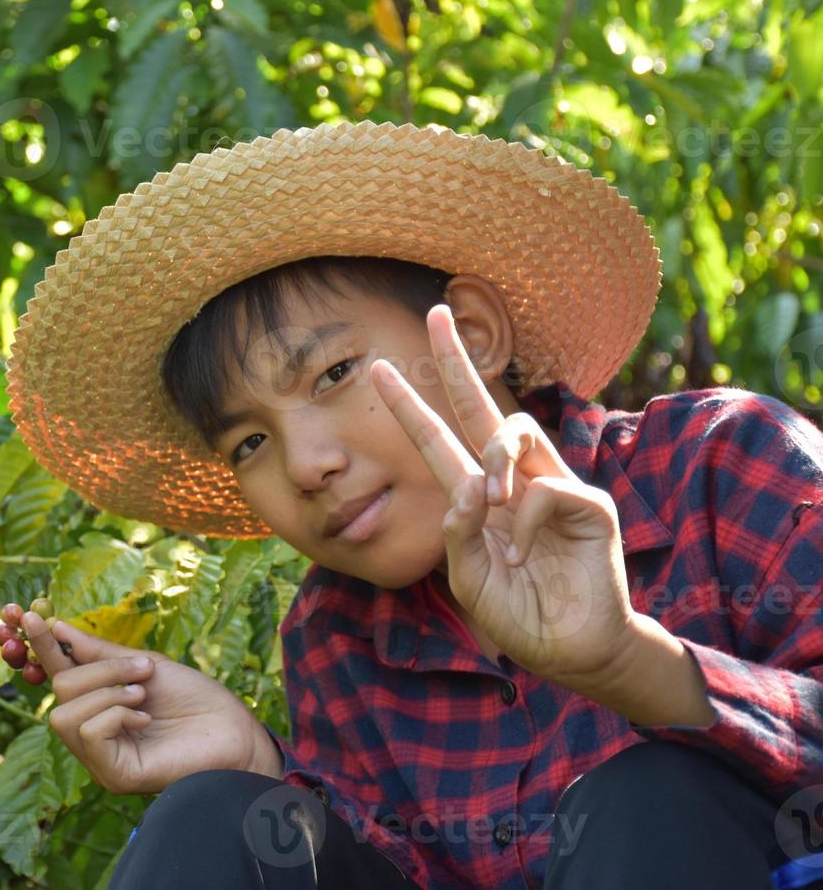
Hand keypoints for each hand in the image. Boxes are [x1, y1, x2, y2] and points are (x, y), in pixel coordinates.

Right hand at [23, 612, 282, 794]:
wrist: (233, 728)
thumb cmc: (195, 698)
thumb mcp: (144, 664)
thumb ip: (98, 652)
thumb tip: (57, 626)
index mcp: (98, 704)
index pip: (58, 673)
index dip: (42, 645)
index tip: (26, 614)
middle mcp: (92, 733)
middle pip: (59, 690)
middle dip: (101, 671)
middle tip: (143, 671)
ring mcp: (100, 757)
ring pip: (66, 713)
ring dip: (109, 692)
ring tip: (143, 696)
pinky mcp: (112, 775)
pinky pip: (87, 733)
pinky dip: (115, 715)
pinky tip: (143, 719)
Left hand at [369, 304, 633, 683]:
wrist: (570, 651)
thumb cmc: (517, 613)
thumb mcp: (467, 577)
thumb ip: (457, 532)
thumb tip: (468, 484)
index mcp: (477, 497)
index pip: (436, 439)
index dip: (408, 405)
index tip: (376, 369)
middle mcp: (512, 481)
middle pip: (481, 407)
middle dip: (454, 361)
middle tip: (434, 314)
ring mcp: (552, 486)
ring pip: (516, 430)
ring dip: (493, 456)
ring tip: (490, 499)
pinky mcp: (589, 504)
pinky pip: (548, 487)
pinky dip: (529, 519)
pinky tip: (529, 551)